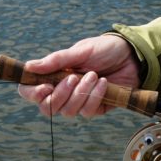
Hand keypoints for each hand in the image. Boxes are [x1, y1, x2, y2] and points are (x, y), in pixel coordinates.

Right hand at [17, 34, 140, 117]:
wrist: (132, 55)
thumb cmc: (103, 49)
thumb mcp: (80, 51)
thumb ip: (55, 60)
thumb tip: (29, 67)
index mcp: (53, 75)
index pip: (31, 91)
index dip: (32, 94)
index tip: (45, 86)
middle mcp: (63, 90)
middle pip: (47, 107)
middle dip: (60, 95)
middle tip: (74, 77)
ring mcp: (78, 100)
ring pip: (68, 111)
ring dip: (81, 93)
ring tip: (94, 75)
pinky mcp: (95, 108)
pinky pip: (87, 111)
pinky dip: (95, 96)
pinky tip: (103, 82)